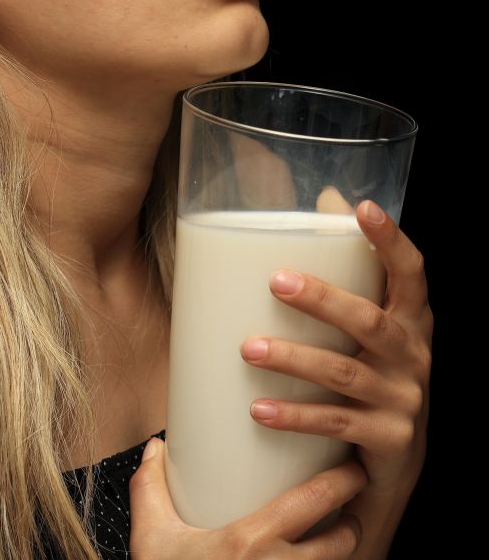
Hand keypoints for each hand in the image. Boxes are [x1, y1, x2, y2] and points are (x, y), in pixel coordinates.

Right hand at [129, 435, 368, 558]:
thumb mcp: (153, 541)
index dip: (342, 481)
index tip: (350, 466)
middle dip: (353, 518)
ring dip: (344, 552)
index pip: (313, 501)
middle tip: (350, 501)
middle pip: (342, 541)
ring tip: (338, 535)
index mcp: (249, 543)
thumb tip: (154, 449)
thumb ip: (149, 489)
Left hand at [239, 197, 432, 556]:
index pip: (411, 273)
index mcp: (412, 321)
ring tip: (250, 349)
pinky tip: (258, 409)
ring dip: (296, 359)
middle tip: (276, 281)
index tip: (363, 208)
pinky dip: (296, 416)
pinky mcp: (388, 441)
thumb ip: (352, 267)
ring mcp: (404, 401)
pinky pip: (336, 424)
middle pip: (370, 322)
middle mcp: (414, 356)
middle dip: (324, 300)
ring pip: (345, 374)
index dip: (391, 240)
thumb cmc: (373, 375)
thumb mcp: (371, 326)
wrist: (393, 469)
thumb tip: (325, 195)